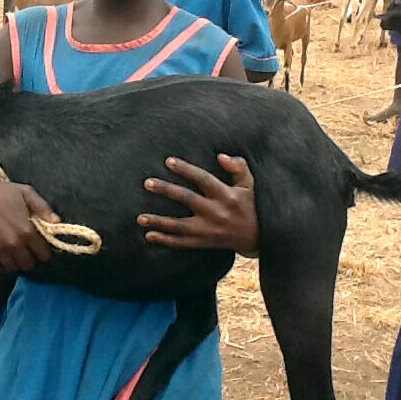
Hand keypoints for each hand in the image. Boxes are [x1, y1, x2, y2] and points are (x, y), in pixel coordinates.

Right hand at [0, 169, 58, 272]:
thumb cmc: (3, 191)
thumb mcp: (27, 193)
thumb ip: (43, 208)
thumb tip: (57, 222)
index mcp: (26, 230)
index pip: (43, 254)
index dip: (45, 252)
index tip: (43, 247)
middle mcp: (14, 243)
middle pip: (29, 265)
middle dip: (32, 258)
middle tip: (29, 250)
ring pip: (14, 268)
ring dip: (17, 263)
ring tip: (17, 253)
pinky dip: (3, 266)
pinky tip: (5, 256)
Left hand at [138, 154, 258, 255]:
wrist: (261, 238)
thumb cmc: (252, 205)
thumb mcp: (251, 184)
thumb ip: (238, 167)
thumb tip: (221, 155)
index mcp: (226, 195)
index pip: (202, 179)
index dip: (185, 170)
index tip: (168, 161)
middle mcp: (216, 212)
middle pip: (187, 199)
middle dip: (166, 190)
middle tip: (147, 183)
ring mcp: (209, 230)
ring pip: (180, 226)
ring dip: (159, 222)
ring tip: (140, 218)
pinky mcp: (205, 243)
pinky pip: (183, 243)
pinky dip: (166, 241)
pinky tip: (149, 236)